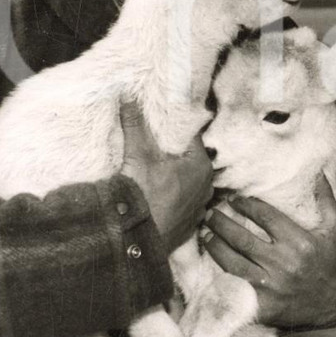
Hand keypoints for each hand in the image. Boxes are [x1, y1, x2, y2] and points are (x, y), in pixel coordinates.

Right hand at [119, 100, 212, 251]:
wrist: (138, 239)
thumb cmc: (144, 195)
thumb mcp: (138, 156)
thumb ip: (135, 125)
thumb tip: (128, 98)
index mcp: (201, 165)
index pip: (191, 139)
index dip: (177, 131)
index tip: (164, 125)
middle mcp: (207, 186)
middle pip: (192, 161)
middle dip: (177, 154)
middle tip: (159, 147)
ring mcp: (201, 207)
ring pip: (190, 183)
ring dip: (178, 177)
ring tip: (160, 171)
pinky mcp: (191, 223)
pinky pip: (186, 203)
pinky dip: (177, 197)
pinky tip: (162, 195)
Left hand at [202, 175, 335, 327]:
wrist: (335, 303)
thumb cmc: (331, 260)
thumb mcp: (335, 228)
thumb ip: (325, 198)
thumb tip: (318, 171)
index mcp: (299, 242)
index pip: (265, 217)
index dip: (246, 205)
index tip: (234, 198)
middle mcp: (283, 264)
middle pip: (243, 239)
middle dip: (222, 223)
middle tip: (210, 212)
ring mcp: (271, 286)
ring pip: (233, 262)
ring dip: (215, 245)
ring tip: (205, 232)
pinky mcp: (263, 305)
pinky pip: (236, 286)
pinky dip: (221, 272)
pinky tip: (212, 260)